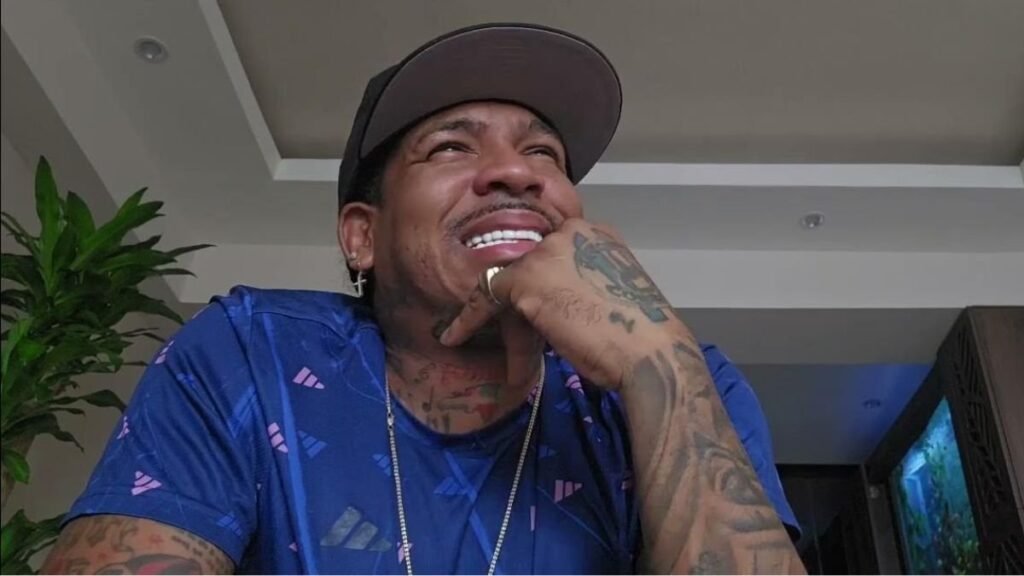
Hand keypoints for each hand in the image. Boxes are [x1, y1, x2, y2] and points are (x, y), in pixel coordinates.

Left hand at [440, 218, 686, 387]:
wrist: (649, 353)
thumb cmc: (641, 336)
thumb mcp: (614, 295)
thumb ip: (584, 283)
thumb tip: (557, 300)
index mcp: (599, 234)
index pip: (552, 246)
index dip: (536, 273)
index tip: (525, 297)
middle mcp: (574, 232)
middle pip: (527, 257)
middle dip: (512, 289)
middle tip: (496, 317)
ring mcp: (549, 250)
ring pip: (506, 273)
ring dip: (490, 306)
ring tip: (467, 329)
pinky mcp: (529, 276)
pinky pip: (486, 292)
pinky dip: (469, 317)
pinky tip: (455, 335)